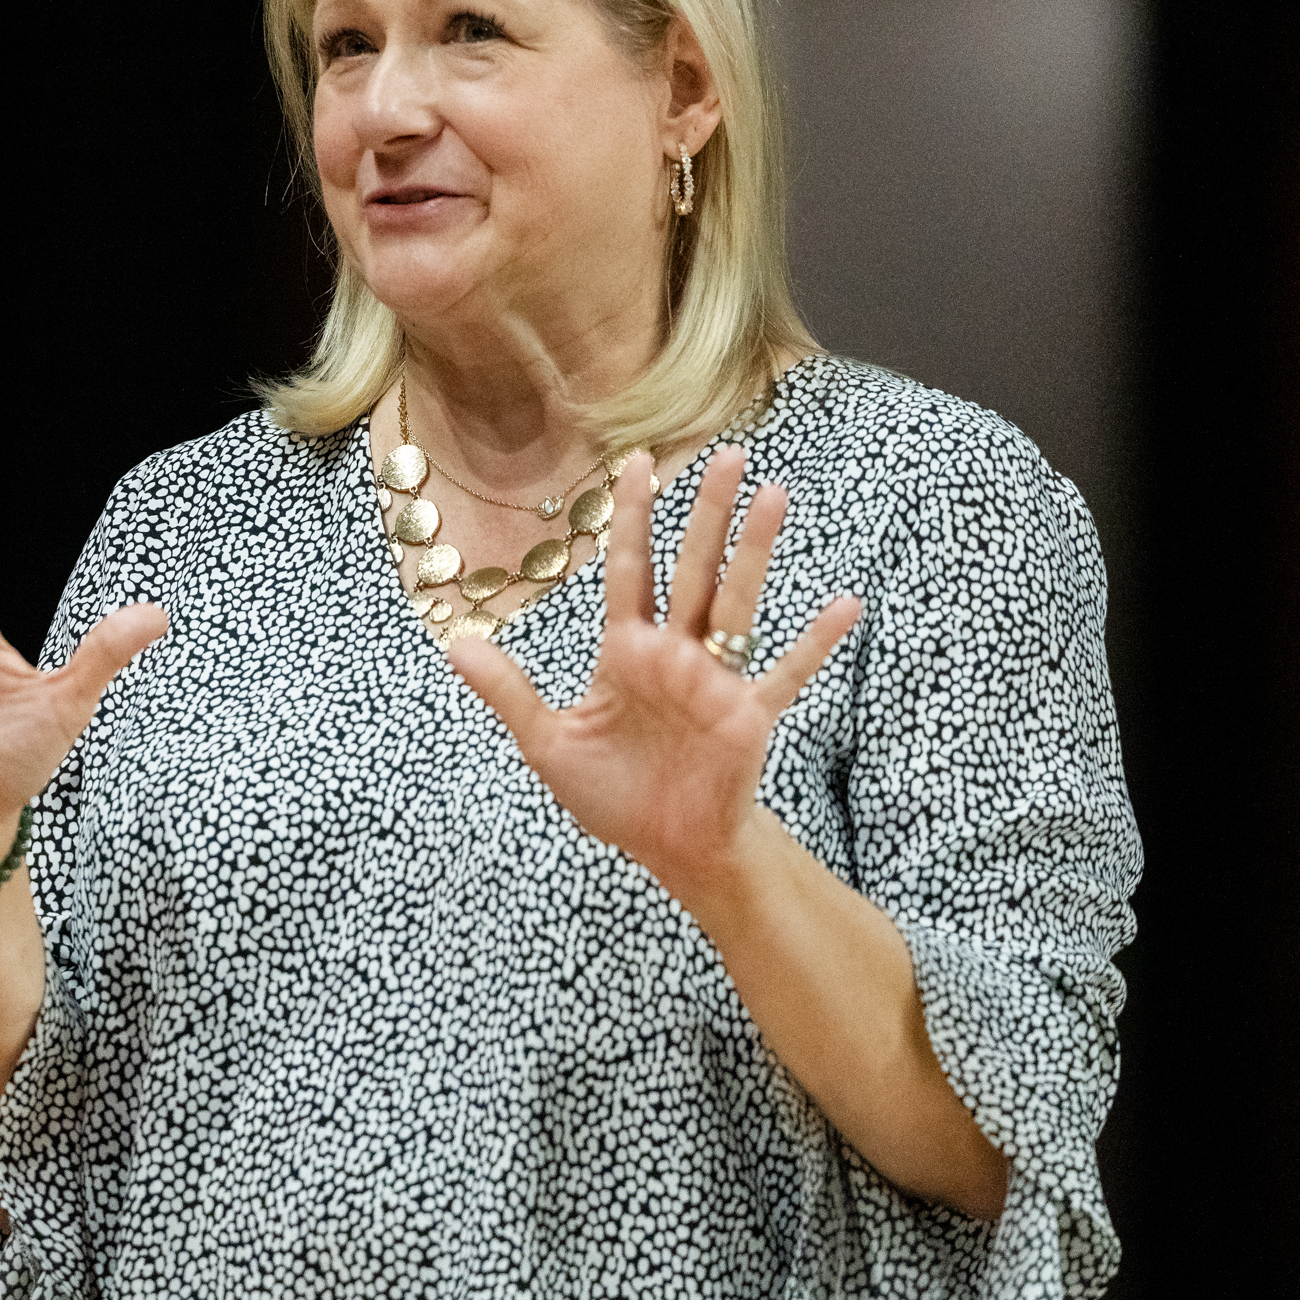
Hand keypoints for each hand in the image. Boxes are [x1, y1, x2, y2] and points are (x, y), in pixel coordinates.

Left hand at [444, 445, 858, 900]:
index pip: (629, 569)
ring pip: (737, 602)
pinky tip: (845, 605)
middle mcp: (676, 654)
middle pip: (692, 568)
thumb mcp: (549, 743)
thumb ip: (508, 692)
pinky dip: (812, 643)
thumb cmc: (616, 794)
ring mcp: (716, 681)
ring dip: (753, 551)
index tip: (638, 461)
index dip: (632, 517)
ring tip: (773, 494)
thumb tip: (455, 644)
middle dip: (706, 513)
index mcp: (628, 652)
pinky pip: (784, 673)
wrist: (668, 847)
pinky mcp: (746, 716)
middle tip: (727, 452)